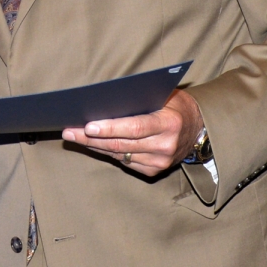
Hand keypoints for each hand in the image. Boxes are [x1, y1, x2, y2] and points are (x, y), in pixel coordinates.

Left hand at [62, 90, 204, 176]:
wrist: (197, 129)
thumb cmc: (175, 106)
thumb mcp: (164, 95)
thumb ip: (140, 98)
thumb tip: (104, 100)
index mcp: (169, 124)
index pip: (135, 127)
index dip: (110, 127)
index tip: (88, 125)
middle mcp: (165, 146)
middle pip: (121, 143)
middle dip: (91, 138)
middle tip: (69, 130)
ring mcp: (160, 162)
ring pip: (119, 154)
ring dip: (94, 145)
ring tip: (74, 136)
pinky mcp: (153, 171)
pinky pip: (123, 161)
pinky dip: (106, 152)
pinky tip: (92, 144)